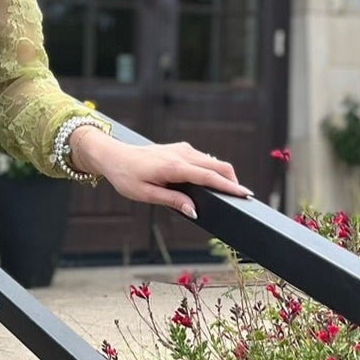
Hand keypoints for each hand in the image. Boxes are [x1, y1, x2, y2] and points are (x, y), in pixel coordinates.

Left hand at [71, 128, 252, 220]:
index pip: (210, 177)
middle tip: (242, 197)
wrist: (113, 155)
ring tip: (229, 193)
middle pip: (218, 166)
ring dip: (222, 175)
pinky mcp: (180, 148)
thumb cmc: (126, 177)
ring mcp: (182, 149)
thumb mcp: (146, 194)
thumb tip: (195, 211)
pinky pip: (202, 159)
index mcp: (174, 167)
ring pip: (212, 161)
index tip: (246, 194)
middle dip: (232, 181)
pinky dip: (211, 170)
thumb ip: (172, 201)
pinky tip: (211, 183)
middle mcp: (182, 154)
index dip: (230, 187)